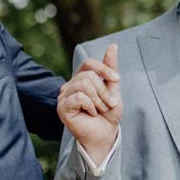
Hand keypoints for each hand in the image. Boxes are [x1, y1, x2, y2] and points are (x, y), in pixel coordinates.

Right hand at [58, 44, 120, 160]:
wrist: (105, 134)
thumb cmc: (108, 113)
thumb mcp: (113, 89)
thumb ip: (110, 68)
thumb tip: (113, 45)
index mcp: (81, 78)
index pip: (89, 63)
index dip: (104, 68)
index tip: (117, 80)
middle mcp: (70, 85)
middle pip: (89, 76)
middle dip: (104, 91)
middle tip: (108, 104)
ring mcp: (64, 96)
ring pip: (84, 85)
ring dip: (98, 99)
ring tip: (100, 110)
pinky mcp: (62, 107)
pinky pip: (78, 97)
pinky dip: (90, 105)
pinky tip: (91, 113)